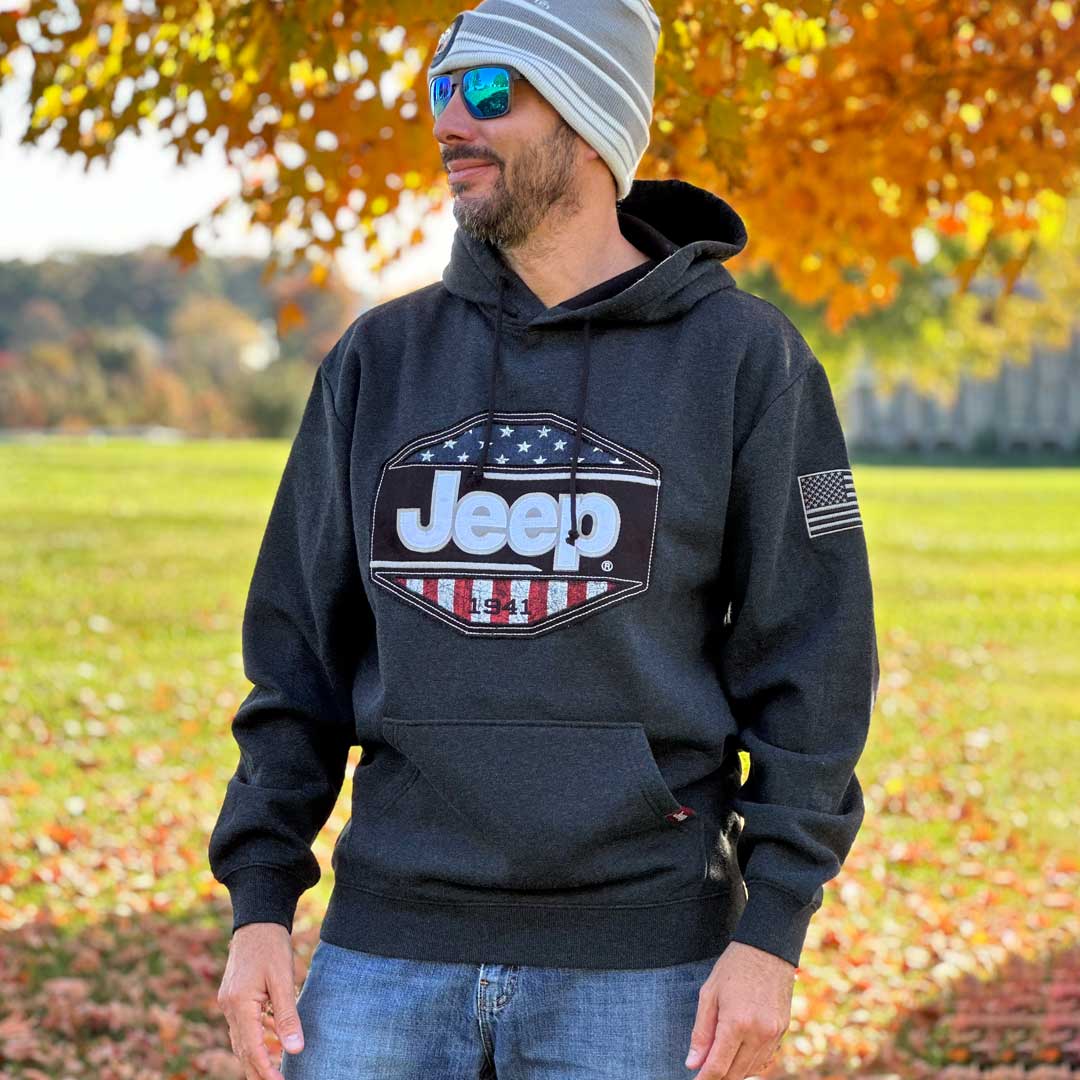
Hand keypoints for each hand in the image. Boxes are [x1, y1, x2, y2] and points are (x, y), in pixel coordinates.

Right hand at [216, 922, 305, 1079]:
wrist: (257, 920)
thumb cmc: (272, 946)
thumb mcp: (283, 979)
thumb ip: (287, 1016)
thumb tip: (295, 1049)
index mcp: (239, 1004)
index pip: (252, 1048)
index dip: (265, 1070)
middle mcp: (228, 1007)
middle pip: (243, 1049)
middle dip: (258, 1071)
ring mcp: (228, 1002)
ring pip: (241, 1040)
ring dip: (255, 1058)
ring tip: (273, 1073)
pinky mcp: (233, 997)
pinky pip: (243, 1026)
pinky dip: (255, 1039)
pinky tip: (269, 1044)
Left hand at [684, 941, 795, 1077]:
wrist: (767, 949)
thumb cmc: (733, 968)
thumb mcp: (709, 994)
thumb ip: (701, 1032)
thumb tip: (693, 1063)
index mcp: (736, 1022)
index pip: (718, 1066)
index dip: (704, 1079)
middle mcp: (759, 1033)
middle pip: (735, 1073)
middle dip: (718, 1077)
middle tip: (703, 1071)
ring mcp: (774, 1034)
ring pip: (752, 1069)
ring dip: (734, 1071)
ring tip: (719, 1060)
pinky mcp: (782, 1032)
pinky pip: (765, 1059)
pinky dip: (751, 1063)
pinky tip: (739, 1055)